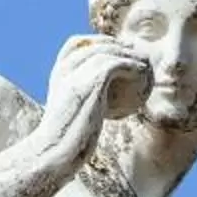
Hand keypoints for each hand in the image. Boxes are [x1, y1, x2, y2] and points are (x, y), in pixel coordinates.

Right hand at [42, 33, 151, 159]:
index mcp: (57, 76)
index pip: (74, 46)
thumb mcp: (70, 120)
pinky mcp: (90, 83)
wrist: (53, 153)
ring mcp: (76, 74)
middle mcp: (64, 70)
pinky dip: (131, 65)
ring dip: (127, 54)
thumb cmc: (62, 147)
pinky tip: (143, 72)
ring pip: (106, 52)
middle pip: (92, 44)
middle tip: (134, 53)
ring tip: (143, 62)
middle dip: (114, 44)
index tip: (113, 52)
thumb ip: (81, 106)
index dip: (95, 43)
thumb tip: (98, 110)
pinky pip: (116, 64)